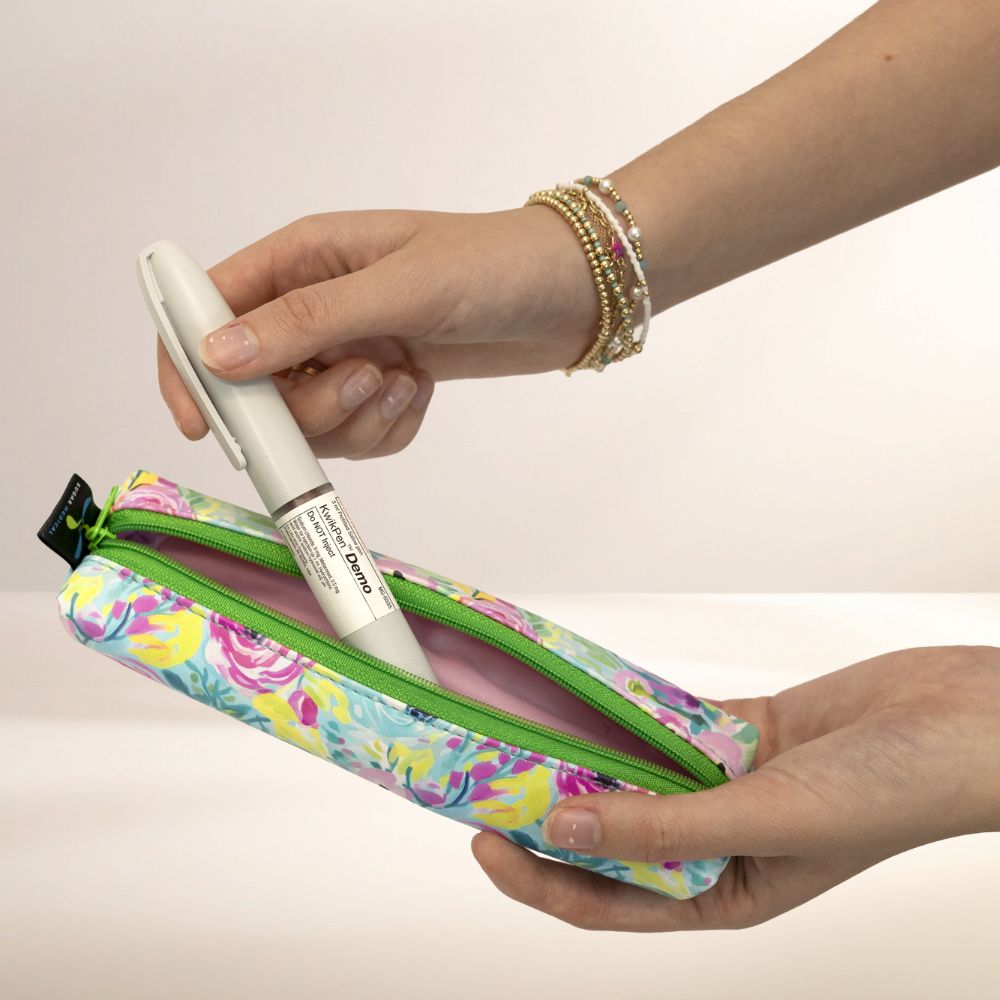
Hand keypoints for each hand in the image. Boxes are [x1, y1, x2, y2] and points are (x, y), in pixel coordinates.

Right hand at [158, 207, 598, 458]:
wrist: (568, 294)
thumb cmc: (492, 265)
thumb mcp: (399, 286)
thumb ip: (308, 320)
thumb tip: (218, 354)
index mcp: (302, 258)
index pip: (211, 311)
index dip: (192, 367)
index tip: (205, 421)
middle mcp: (315, 306)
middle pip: (258, 383)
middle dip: (307, 404)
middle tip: (364, 380)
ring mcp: (348, 349)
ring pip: (309, 418)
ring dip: (354, 417)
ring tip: (405, 381)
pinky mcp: (381, 385)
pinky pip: (357, 434)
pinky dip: (387, 428)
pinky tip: (420, 391)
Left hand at [470, 644, 999, 930]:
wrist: (958, 722)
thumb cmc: (891, 793)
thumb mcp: (766, 821)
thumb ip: (663, 829)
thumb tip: (563, 831)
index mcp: (723, 894)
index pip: (607, 900)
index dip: (538, 878)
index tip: (485, 840)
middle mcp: (714, 844)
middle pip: (609, 836)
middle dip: (549, 815)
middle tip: (489, 779)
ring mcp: (723, 785)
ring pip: (634, 778)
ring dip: (586, 761)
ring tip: (525, 735)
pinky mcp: (737, 736)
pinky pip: (666, 729)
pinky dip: (630, 718)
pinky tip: (589, 701)